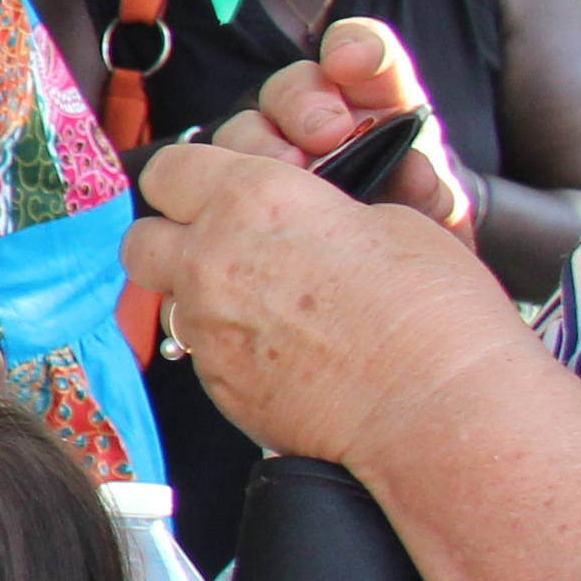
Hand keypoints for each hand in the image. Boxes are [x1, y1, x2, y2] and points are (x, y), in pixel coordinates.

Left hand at [132, 125, 540, 473]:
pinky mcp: (217, 384)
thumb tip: (305, 222)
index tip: (217, 190)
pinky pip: (197, 352)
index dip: (192, 179)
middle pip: (142, 237)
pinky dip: (225, 345)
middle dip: (173, 239)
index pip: (172, 169)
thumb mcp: (390, 223)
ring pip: (165, 298)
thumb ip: (319, 213)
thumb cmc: (434, 314)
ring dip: (196, 295)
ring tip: (259, 304)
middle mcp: (212, 260)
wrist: (438, 411)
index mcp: (253, 200)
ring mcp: (208, 326)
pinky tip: (279, 350)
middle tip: (224, 247)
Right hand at [214, 18, 481, 242]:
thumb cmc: (419, 236)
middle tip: (325, 137)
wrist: (396, 283)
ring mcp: (276, 155)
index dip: (354, 47)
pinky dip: (223, 188)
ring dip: (260, 147)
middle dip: (302, 105)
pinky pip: (215, 178)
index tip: (351, 62)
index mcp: (378, 107)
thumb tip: (414, 171)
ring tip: (287, 182)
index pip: (363, 53)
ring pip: (245, 128)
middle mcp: (321, 120)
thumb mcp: (441, 216)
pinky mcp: (241, 192)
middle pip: (290, 88)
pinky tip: (242, 209)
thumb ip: (432, 190)